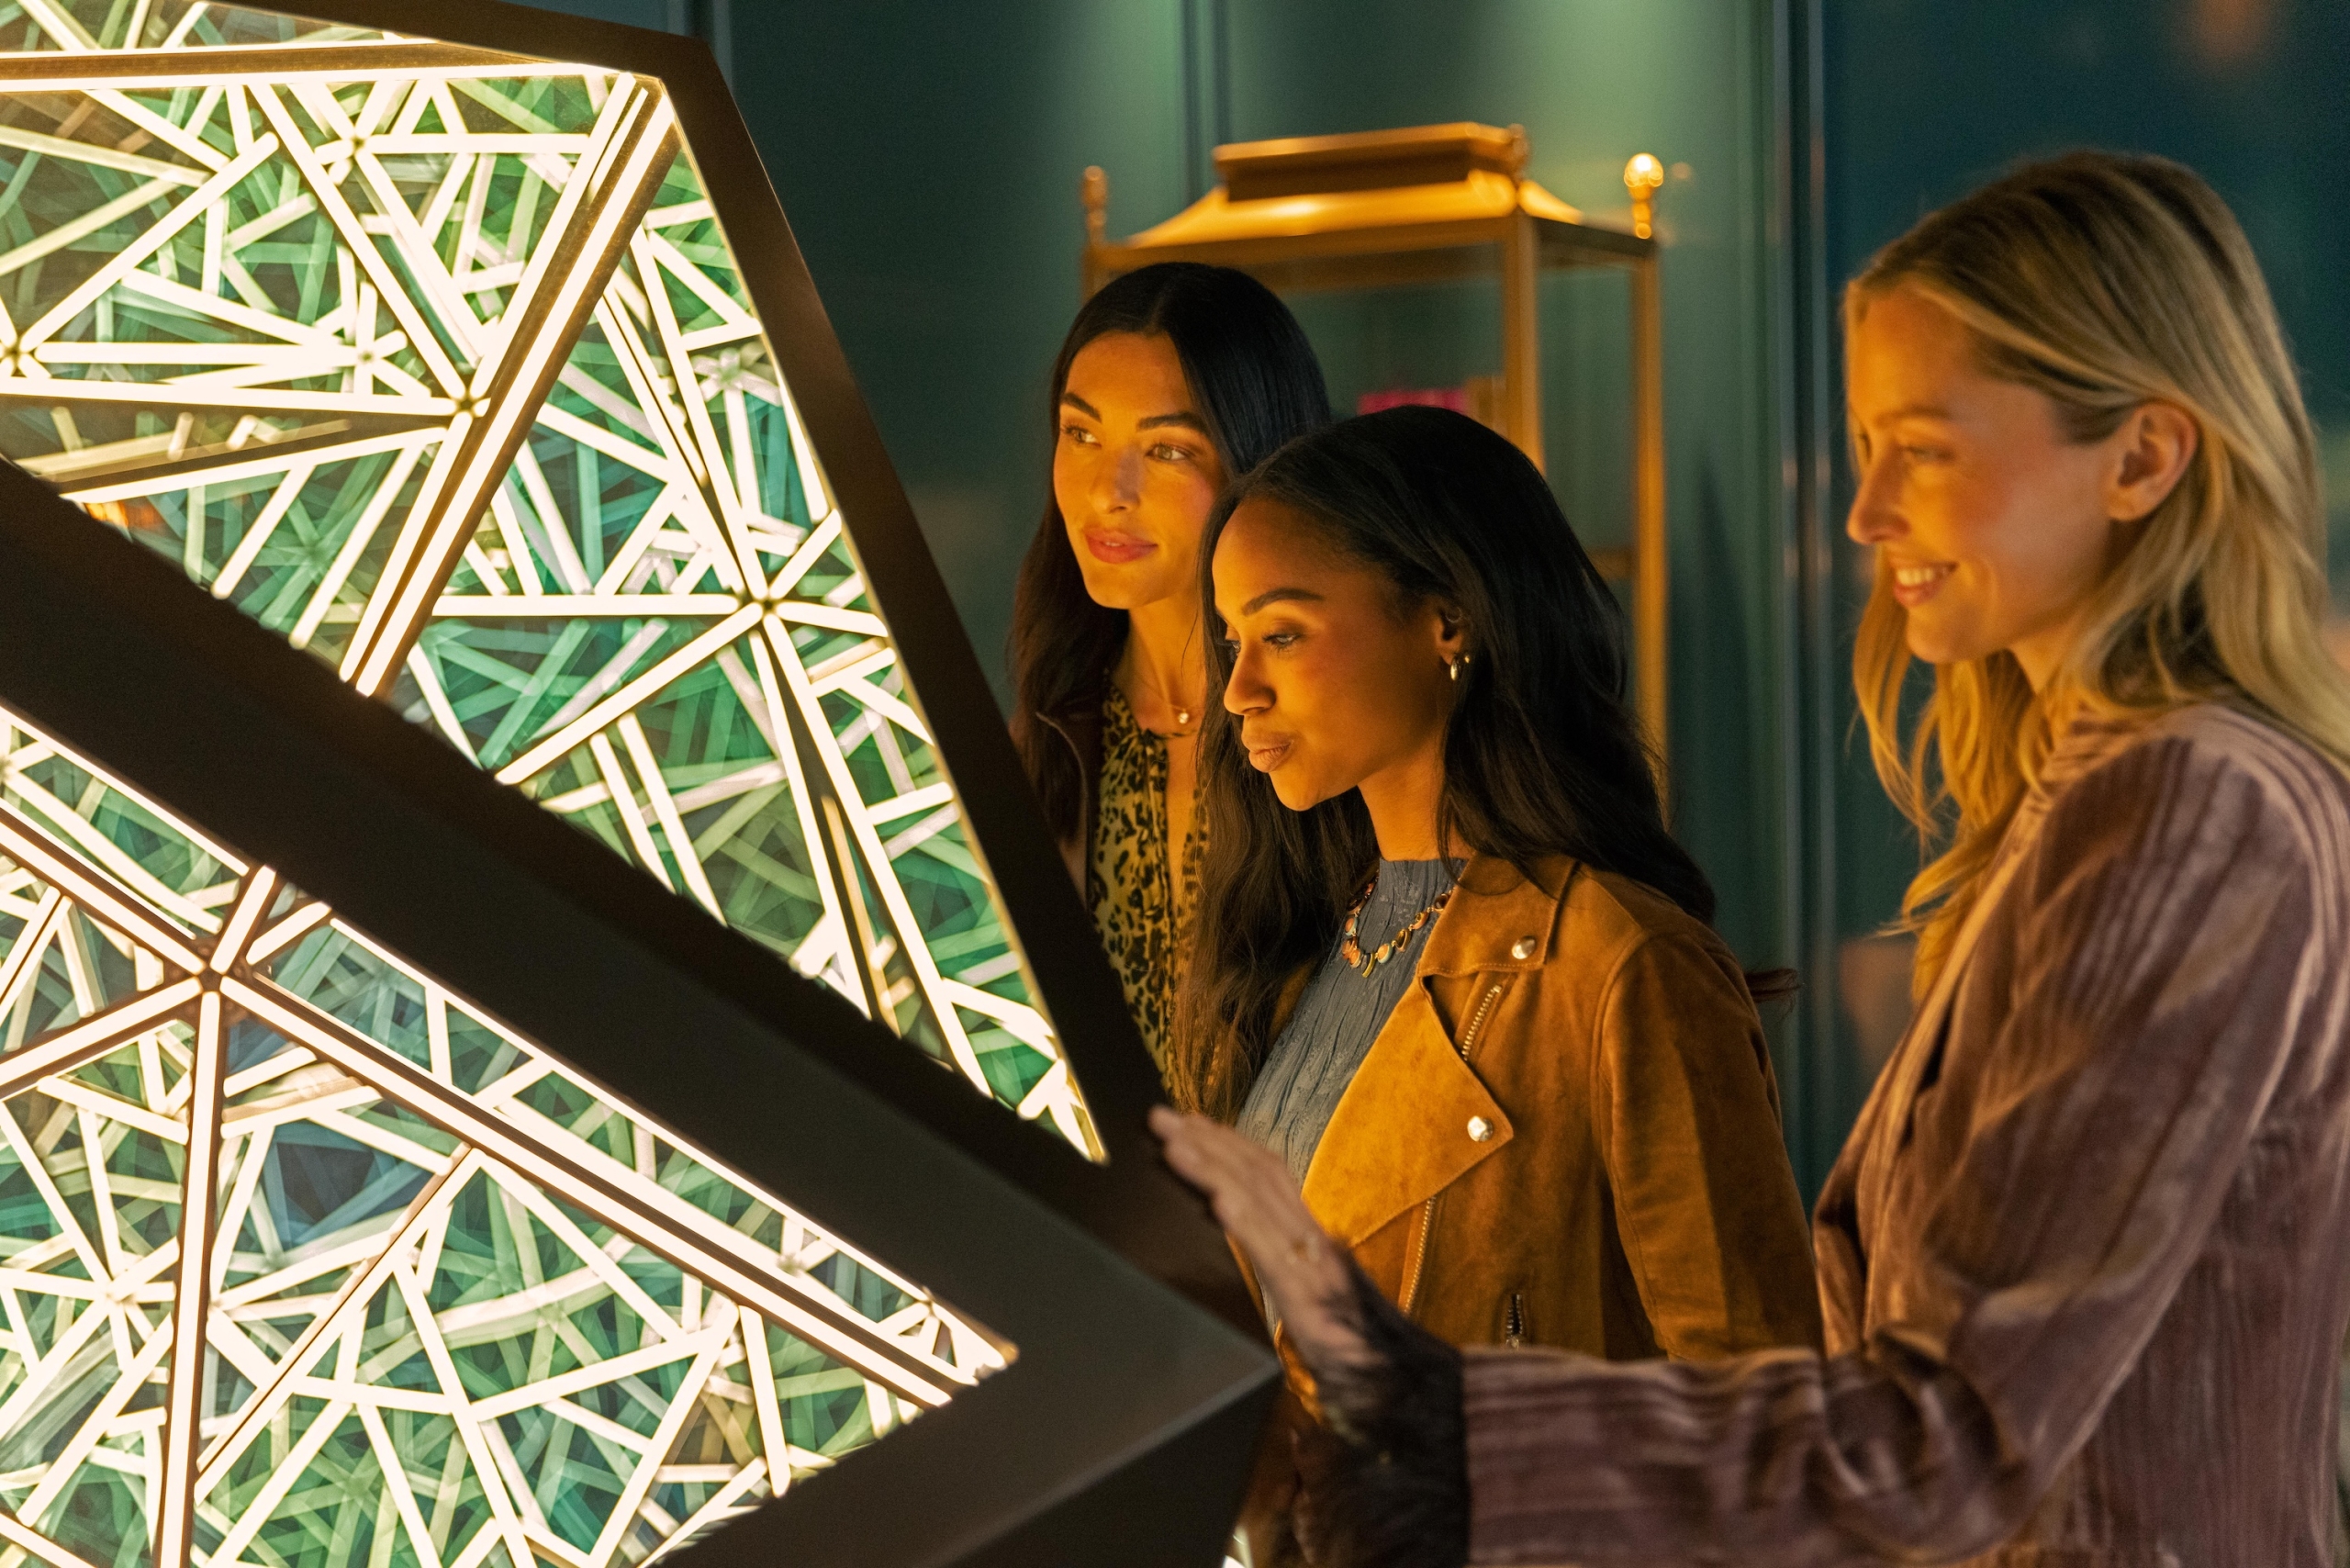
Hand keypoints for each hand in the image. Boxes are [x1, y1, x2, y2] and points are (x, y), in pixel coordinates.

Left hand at [1149, 1106, 1369, 1377]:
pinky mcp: (1305, 1295)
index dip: (1229, 1142)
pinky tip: (1219, 1200)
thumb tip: (1245, 1228)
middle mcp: (1310, 1236)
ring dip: (1212, 1167)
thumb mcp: (1308, 1289)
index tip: (1191, 1121)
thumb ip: (1283, 1258)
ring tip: (1175, 1144)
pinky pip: (1272, 1250)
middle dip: (1207, 1140)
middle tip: (1161, 1115)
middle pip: (1257, 1173)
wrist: (1389, 1376)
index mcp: (1309, 1234)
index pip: (1269, 1172)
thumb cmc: (1349, 1341)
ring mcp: (1309, 1262)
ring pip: (1259, 1199)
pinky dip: (1245, 1220)